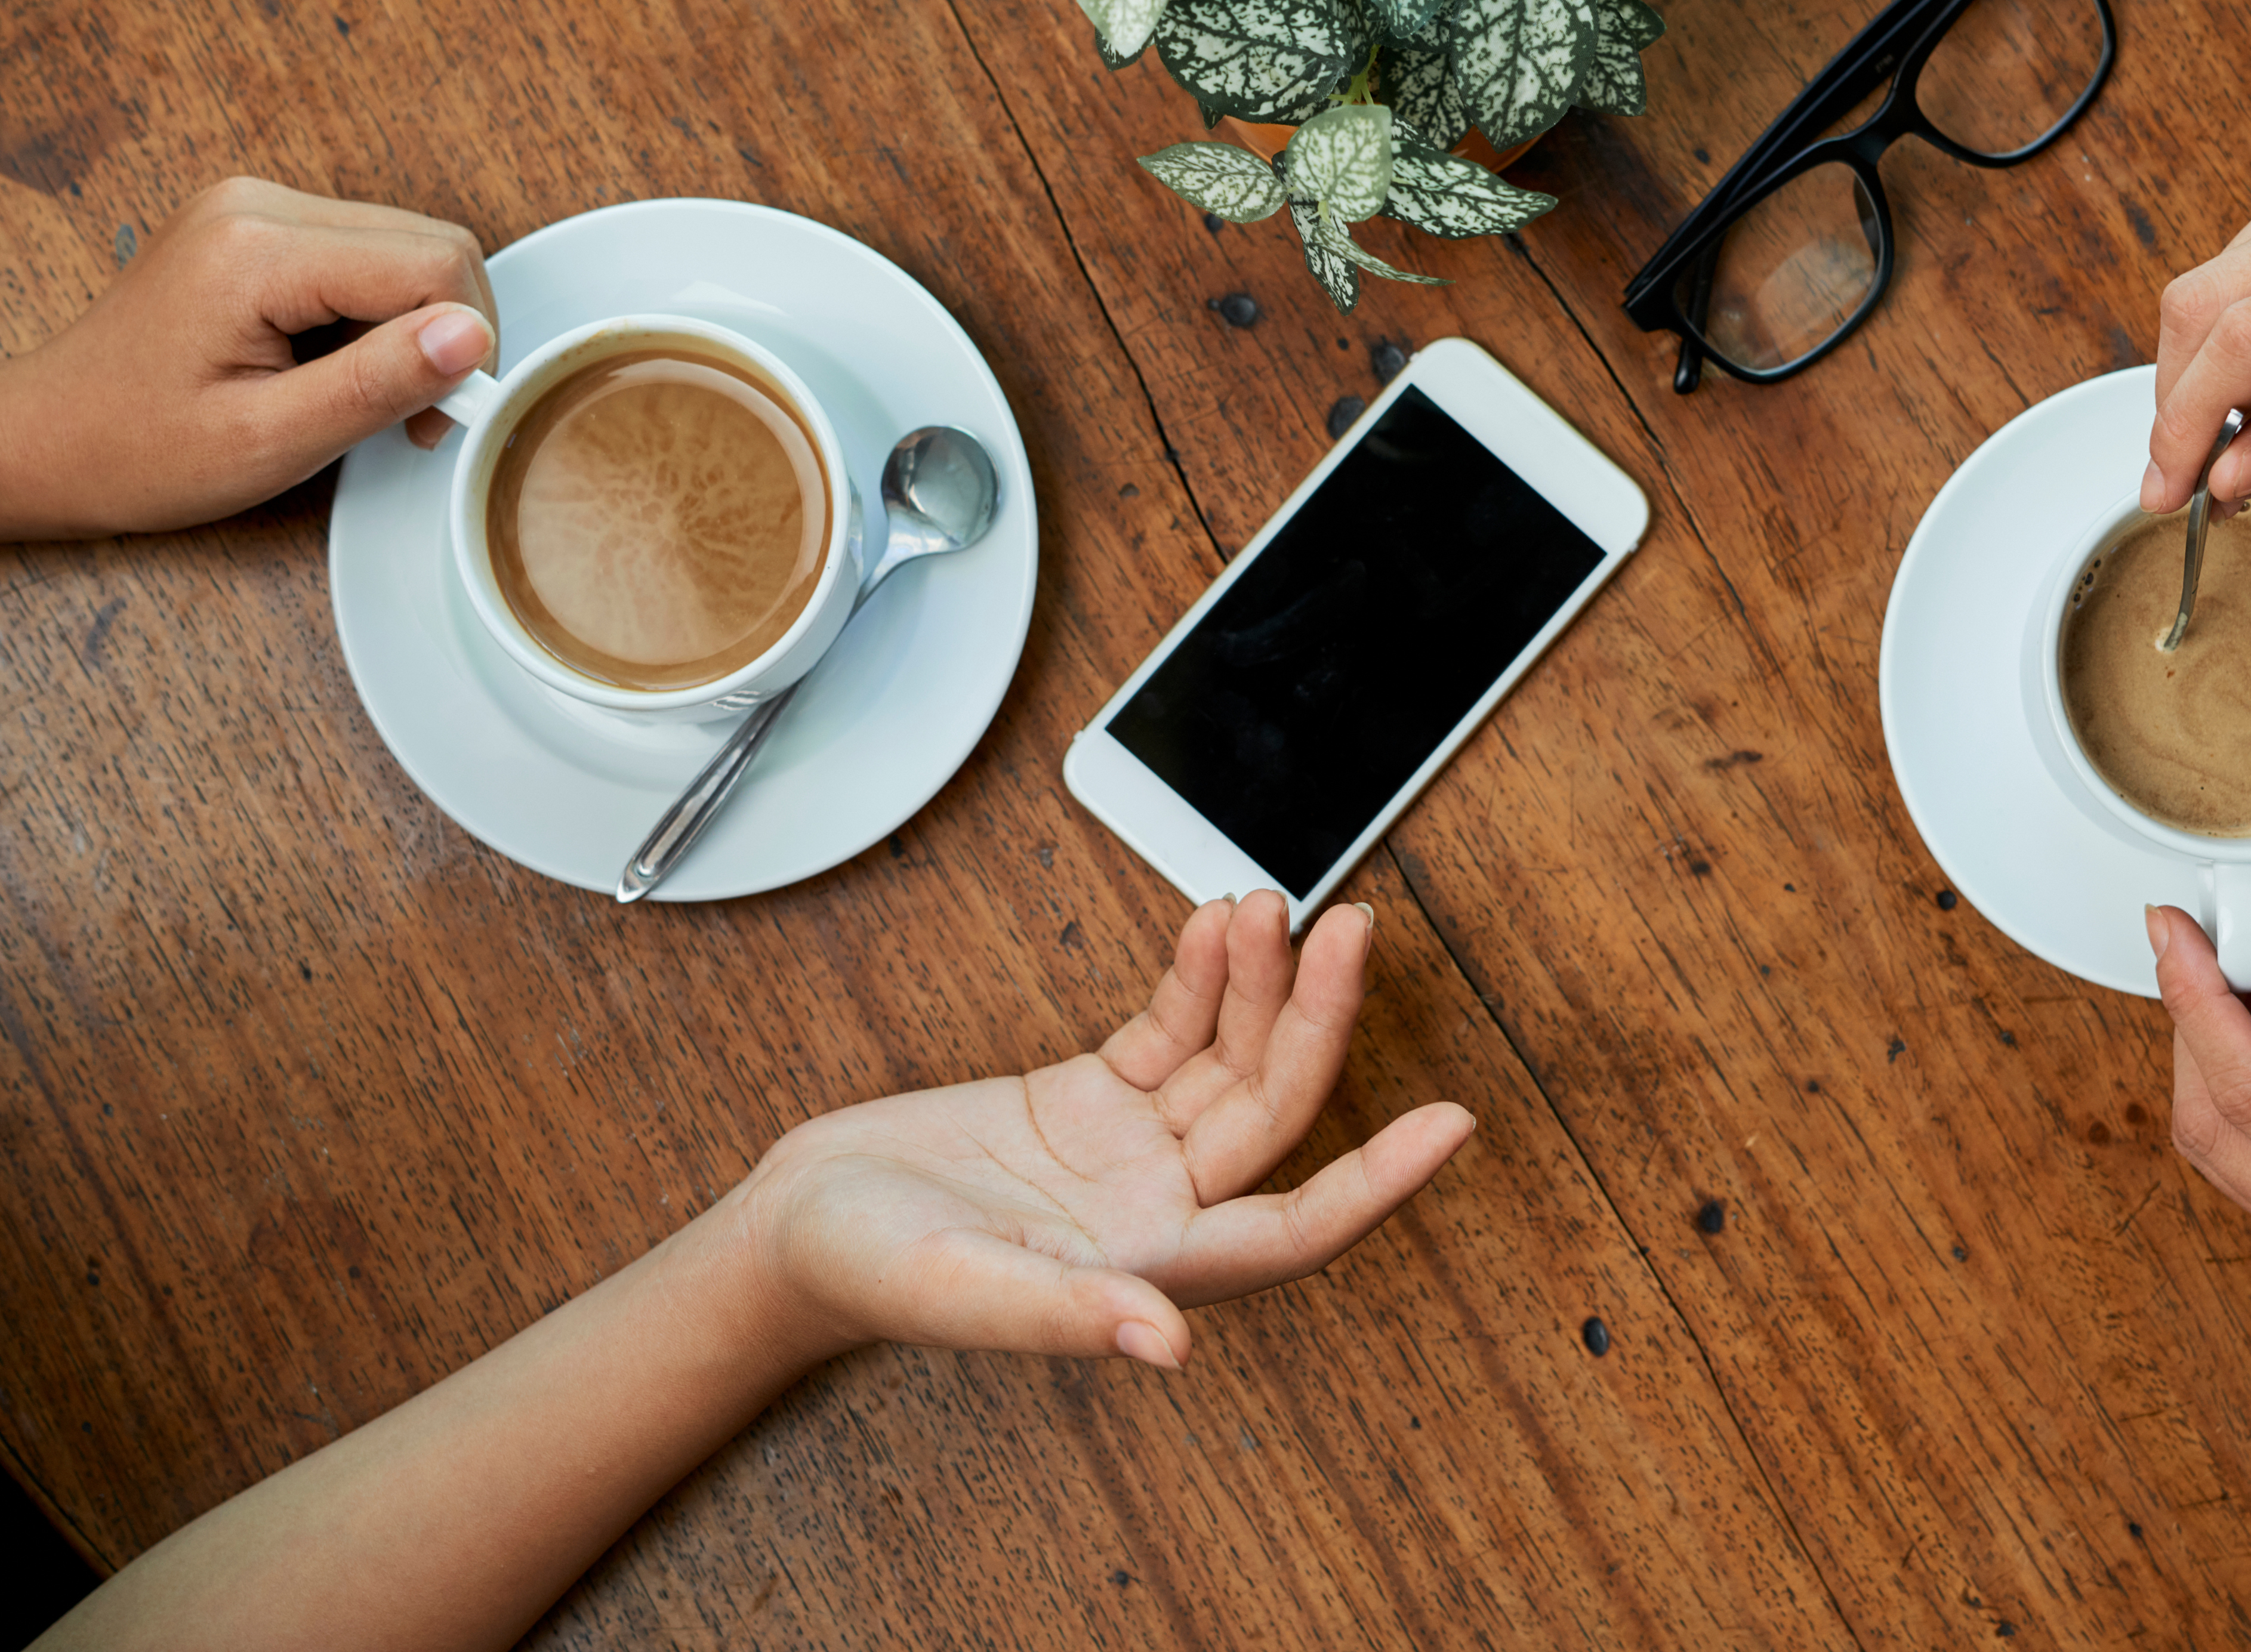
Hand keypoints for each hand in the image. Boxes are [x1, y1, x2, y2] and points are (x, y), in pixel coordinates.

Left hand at [0, 176, 494, 539]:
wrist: (47, 437)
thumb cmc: (137, 448)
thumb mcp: (270, 440)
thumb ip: (378, 382)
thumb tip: (470, 336)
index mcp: (257, 249)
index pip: (433, 263)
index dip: (461, 346)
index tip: (435, 418)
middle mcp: (256, 205)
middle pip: (429, 244)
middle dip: (442, 334)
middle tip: (408, 414)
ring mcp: (253, 208)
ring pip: (405, 247)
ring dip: (408, 326)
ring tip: (358, 393)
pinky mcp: (256, 226)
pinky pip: (363, 254)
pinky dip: (372, 316)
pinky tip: (332, 364)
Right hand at [732, 893, 1474, 1369]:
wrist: (793, 1231)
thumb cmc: (864, 1272)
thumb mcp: (958, 1288)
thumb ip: (1062, 1315)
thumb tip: (1169, 1346)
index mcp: (1150, 1266)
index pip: (1296, 1226)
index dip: (1380, 1181)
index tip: (1457, 1124)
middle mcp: (1158, 1209)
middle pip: (1272, 1109)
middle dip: (1316, 1018)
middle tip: (1350, 925)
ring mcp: (1127, 1151)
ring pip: (1229, 1059)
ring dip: (1260, 983)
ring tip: (1274, 903)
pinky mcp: (1087, 1100)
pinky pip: (1169, 1033)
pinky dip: (1198, 979)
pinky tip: (1216, 923)